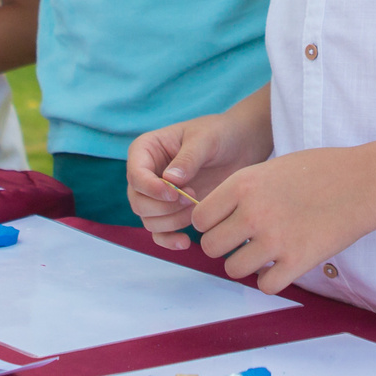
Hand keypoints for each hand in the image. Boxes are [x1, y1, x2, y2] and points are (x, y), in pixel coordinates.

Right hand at [126, 114, 272, 247]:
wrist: (241, 148)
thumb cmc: (220, 134)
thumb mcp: (205, 139)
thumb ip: (188, 158)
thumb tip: (169, 179)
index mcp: (146, 150)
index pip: (135, 174)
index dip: (150, 188)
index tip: (174, 193)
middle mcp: (146, 174)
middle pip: (138, 202)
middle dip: (164, 206)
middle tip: (191, 198)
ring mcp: (158, 196)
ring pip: (149, 220)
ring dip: (172, 221)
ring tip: (197, 206)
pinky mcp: (172, 212)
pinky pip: (160, 233)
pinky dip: (169, 240)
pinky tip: (186, 241)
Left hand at [174, 146, 375, 293]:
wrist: (364, 182)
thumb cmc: (320, 170)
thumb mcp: (272, 168)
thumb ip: (242, 191)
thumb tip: (218, 217)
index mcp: (243, 184)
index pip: (200, 218)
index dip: (210, 223)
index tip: (224, 223)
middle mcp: (253, 213)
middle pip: (211, 247)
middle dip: (224, 246)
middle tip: (243, 240)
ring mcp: (275, 240)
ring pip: (233, 269)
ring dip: (245, 264)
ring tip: (263, 253)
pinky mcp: (298, 262)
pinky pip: (265, 286)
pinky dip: (270, 280)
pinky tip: (281, 266)